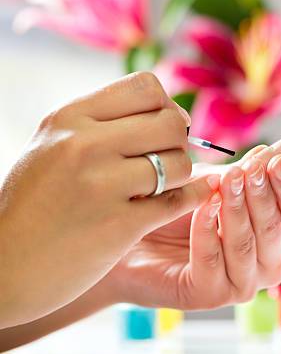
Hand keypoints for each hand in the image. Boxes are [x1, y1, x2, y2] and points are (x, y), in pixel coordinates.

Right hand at [0, 72, 212, 327]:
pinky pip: (179, 200)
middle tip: (168, 159)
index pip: (145, 86)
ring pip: (179, 163)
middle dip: (179, 141)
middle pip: (171, 123)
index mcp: (69, 118)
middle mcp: (85, 145)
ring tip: (162, 186)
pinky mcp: (120, 225)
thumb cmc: (35, 205)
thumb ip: (101, 124)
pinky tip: (184, 199)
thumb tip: (168, 111)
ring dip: (180, 176)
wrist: (6, 266)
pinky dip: (190, 198)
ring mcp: (102, 185)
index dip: (165, 106)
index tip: (162, 129)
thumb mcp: (53, 146)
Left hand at [106, 146, 280, 309]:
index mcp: (276, 234)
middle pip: (275, 228)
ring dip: (236, 210)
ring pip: (246, 245)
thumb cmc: (174, 208)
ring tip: (226, 182)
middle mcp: (266, 263)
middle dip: (262, 195)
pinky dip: (207, 229)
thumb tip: (268, 154)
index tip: (276, 159)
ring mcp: (241, 283)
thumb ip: (241, 175)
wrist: (126, 235)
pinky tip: (202, 206)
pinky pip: (213, 259)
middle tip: (250, 170)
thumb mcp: (212, 184)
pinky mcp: (210, 295)